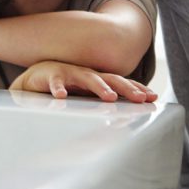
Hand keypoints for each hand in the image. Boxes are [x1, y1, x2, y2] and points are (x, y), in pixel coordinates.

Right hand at [9, 61, 157, 102]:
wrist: (36, 76)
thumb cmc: (65, 86)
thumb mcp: (86, 94)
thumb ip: (102, 100)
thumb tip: (124, 115)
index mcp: (97, 79)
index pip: (121, 83)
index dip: (136, 88)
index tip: (153, 97)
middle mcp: (87, 74)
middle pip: (110, 78)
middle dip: (127, 87)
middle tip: (139, 98)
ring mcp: (70, 73)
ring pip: (87, 78)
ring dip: (100, 87)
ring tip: (110, 97)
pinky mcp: (51, 75)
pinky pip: (55, 82)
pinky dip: (58, 88)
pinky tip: (60, 96)